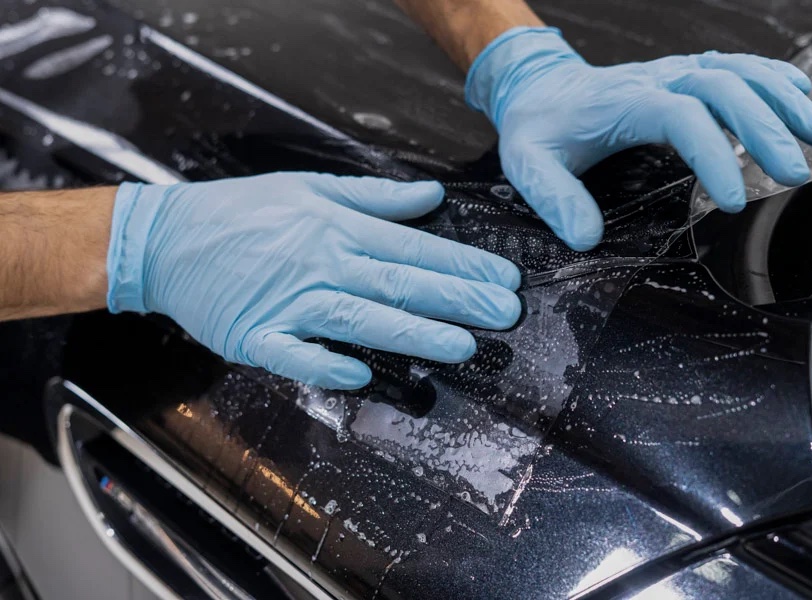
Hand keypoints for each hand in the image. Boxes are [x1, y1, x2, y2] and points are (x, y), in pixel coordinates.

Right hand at [107, 173, 521, 388]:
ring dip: (412, 334)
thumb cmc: (242, 210)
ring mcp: (287, 303)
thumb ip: (374, 197)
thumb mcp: (309, 187)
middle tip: (505, 315)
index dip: (462, 265)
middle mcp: (319, 263)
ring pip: (359, 319)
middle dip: (456, 301)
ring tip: (463, 347)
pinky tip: (363, 374)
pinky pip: (293, 355)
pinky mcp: (254, 336)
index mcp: (336, 227)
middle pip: (397, 284)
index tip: (504, 279)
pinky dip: (325, 364)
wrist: (167, 237)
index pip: (412, 248)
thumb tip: (430, 197)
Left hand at [466, 27, 811, 250]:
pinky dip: (769, 77)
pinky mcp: (682, 76)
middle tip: (794, 173)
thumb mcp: (527, 163)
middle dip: (765, 129)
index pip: (681, 118)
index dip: (713, 155)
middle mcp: (655, 81)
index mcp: (623, 102)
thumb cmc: (538, 126)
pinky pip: (734, 66)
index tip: (733, 200)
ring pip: (738, 72)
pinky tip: (797, 94)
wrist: (537, 87)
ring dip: (780, 101)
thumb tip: (586, 237)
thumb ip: (553, 198)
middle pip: (723, 89)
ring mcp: (672, 75)